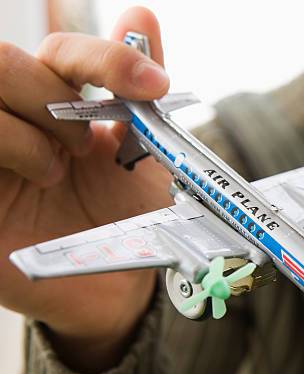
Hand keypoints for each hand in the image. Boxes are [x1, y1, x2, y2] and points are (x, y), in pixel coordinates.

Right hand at [0, 7, 173, 372]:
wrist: (115, 281)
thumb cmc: (125, 215)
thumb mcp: (141, 150)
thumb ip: (134, 86)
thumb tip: (141, 15)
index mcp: (55, 104)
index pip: (60, 52)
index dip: (105, 58)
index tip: (153, 84)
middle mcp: (12, 119)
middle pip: (2, 61)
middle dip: (51, 94)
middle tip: (86, 141)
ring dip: (30, 131)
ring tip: (60, 168)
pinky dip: (9, 149)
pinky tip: (39, 182)